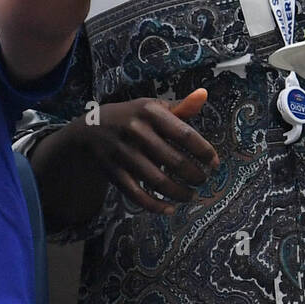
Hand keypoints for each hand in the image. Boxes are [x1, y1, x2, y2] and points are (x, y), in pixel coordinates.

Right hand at [76, 89, 219, 214]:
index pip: (185, 134)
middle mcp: (136, 131)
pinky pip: (137, 194)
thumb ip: (180, 106)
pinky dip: (155, 205)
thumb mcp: (152, 106)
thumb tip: (204, 94)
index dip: (204, 152)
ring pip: (158, 181)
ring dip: (179, 193)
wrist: (89, 129)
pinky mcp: (113, 172)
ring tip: (191, 195)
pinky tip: (170, 209)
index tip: (215, 163)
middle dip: (195, 175)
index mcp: (150, 112)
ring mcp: (123, 153)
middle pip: (174, 161)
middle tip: (203, 180)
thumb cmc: (132, 116)